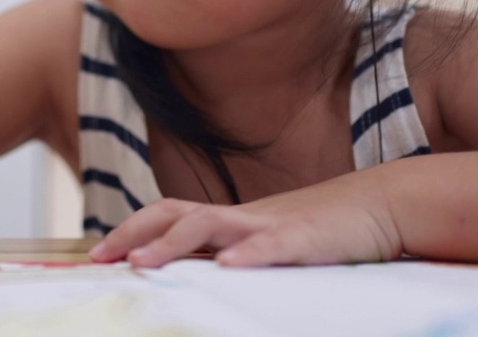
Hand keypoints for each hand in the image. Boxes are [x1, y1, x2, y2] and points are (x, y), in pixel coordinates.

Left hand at [88, 170, 403, 267]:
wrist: (378, 204)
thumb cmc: (321, 229)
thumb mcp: (267, 242)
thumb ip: (231, 253)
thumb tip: (193, 273)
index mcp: (230, 219)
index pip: (169, 216)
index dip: (131, 230)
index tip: (99, 253)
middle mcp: (240, 217)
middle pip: (175, 213)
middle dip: (134, 233)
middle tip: (102, 257)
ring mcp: (269, 224)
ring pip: (209, 224)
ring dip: (171, 243)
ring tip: (143, 263)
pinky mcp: (302, 238)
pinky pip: (270, 245)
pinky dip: (247, 255)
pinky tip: (227, 268)